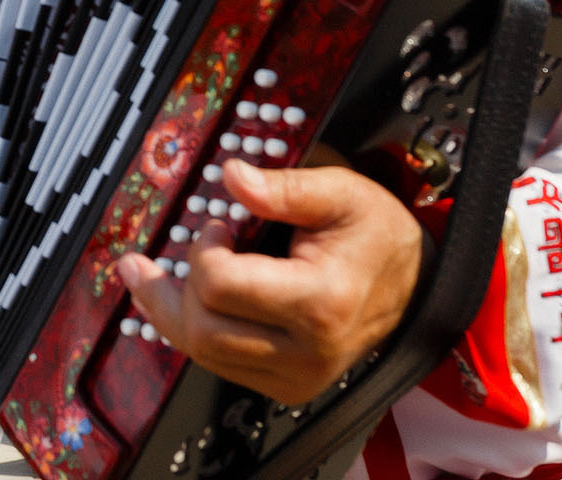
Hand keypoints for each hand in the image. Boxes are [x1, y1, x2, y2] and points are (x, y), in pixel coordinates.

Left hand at [117, 159, 426, 403]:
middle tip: (151, 258)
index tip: (217, 224)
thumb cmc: (378, 236)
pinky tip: (179, 302)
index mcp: (319, 302)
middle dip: (168, 288)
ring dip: (168, 313)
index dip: (203, 249)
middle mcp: (307, 351)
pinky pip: (220, 365)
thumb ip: (284, 187)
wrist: (416, 285)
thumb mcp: (342, 193)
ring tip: (146, 277)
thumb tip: (232, 176)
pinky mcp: (287, 386)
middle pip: (203, 329)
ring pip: (203, 353)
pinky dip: (193, 332)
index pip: (222, 286)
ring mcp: (297, 376)